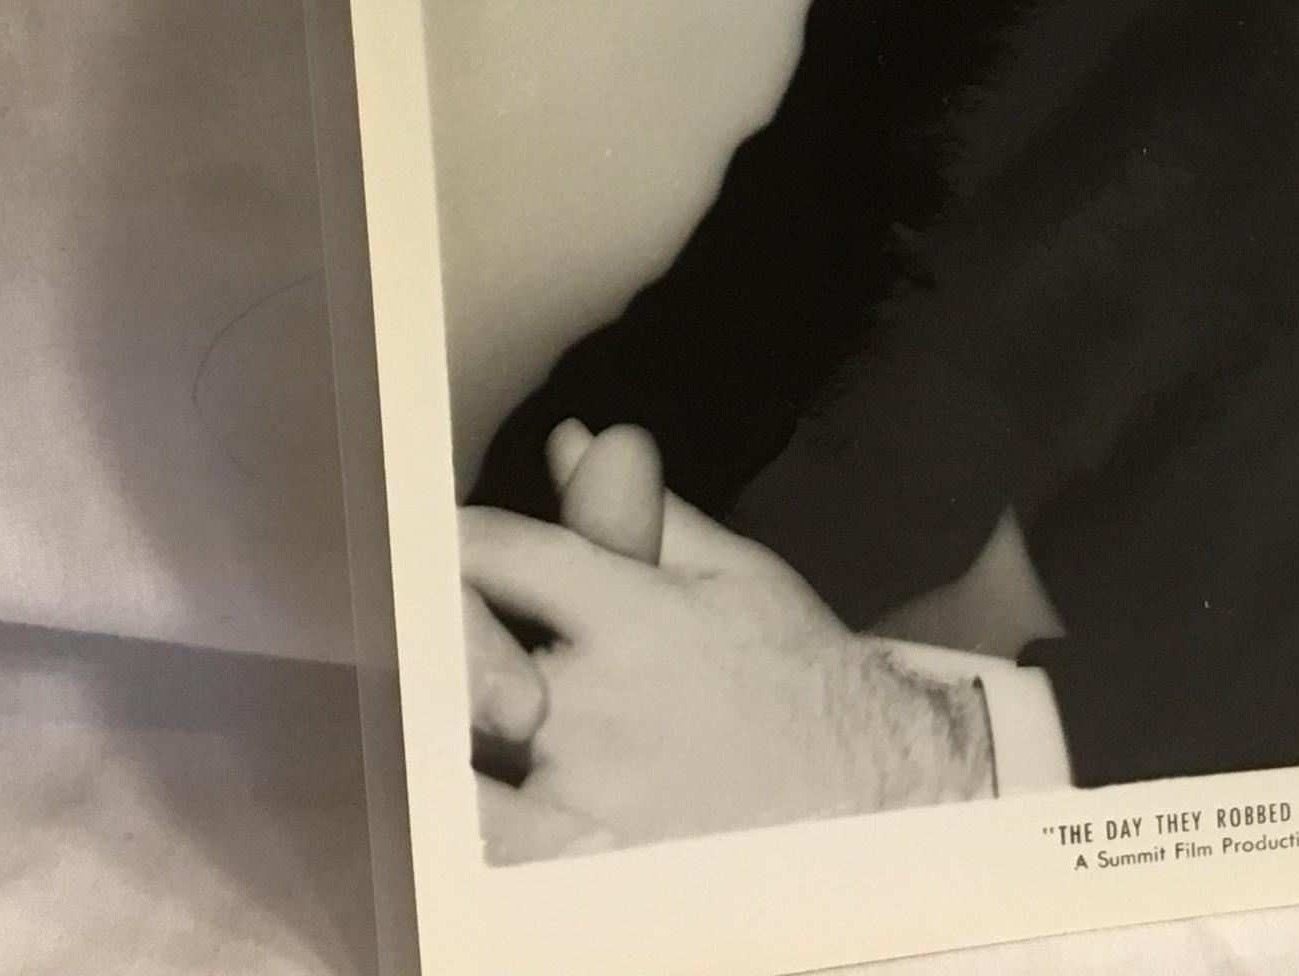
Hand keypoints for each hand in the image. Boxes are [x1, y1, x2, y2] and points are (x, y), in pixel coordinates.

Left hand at [461, 483, 989, 846]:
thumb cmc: (796, 673)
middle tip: (432, 649)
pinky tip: (466, 803)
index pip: (494, 554)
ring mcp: (582, 787)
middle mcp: (594, 698)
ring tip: (438, 727)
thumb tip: (571, 441)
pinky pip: (487, 843)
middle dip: (434, 642)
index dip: (449, 545)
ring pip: (453, 755)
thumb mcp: (729, 571)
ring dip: (436, 732)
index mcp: (629, 611)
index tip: (442, 554)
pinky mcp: (584, 857)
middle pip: (451, 655)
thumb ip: (634, 512)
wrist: (866, 786)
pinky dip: (465, 819)